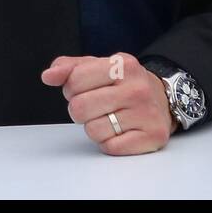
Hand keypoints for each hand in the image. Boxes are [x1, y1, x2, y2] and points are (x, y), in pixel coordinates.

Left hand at [41, 52, 176, 154]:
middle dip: (81, 110)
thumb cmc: (124, 84)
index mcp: (123, 64)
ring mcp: (145, 114)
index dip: (72, 88)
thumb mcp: (100, 67)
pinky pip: (109, 147)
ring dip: (95, 127)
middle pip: (79, 109)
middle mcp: (137, 88)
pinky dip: (109, 142)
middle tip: (96, 105)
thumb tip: (48, 75)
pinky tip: (121, 130)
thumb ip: (70, 68)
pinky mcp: (151, 137)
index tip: (84, 88)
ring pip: (93, 131)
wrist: (163, 100)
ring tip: (110, 117)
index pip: (74, 80)